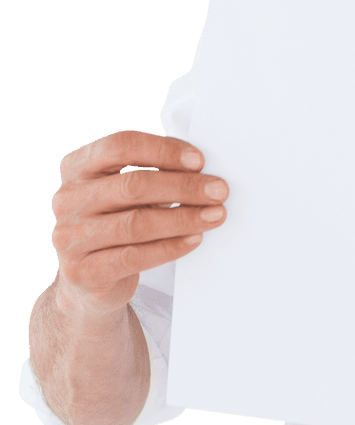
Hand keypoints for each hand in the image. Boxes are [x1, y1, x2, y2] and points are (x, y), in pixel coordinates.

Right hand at [51, 130, 227, 317]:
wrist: (88, 278)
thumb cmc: (117, 220)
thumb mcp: (126, 191)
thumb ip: (153, 174)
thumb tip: (204, 171)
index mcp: (77, 166)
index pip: (120, 145)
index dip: (163, 150)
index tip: (199, 161)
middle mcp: (67, 198)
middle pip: (133, 185)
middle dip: (184, 186)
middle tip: (219, 190)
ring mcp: (69, 236)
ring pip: (136, 223)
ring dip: (184, 218)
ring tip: (215, 215)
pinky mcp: (81, 271)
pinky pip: (134, 257)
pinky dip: (170, 247)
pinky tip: (194, 239)